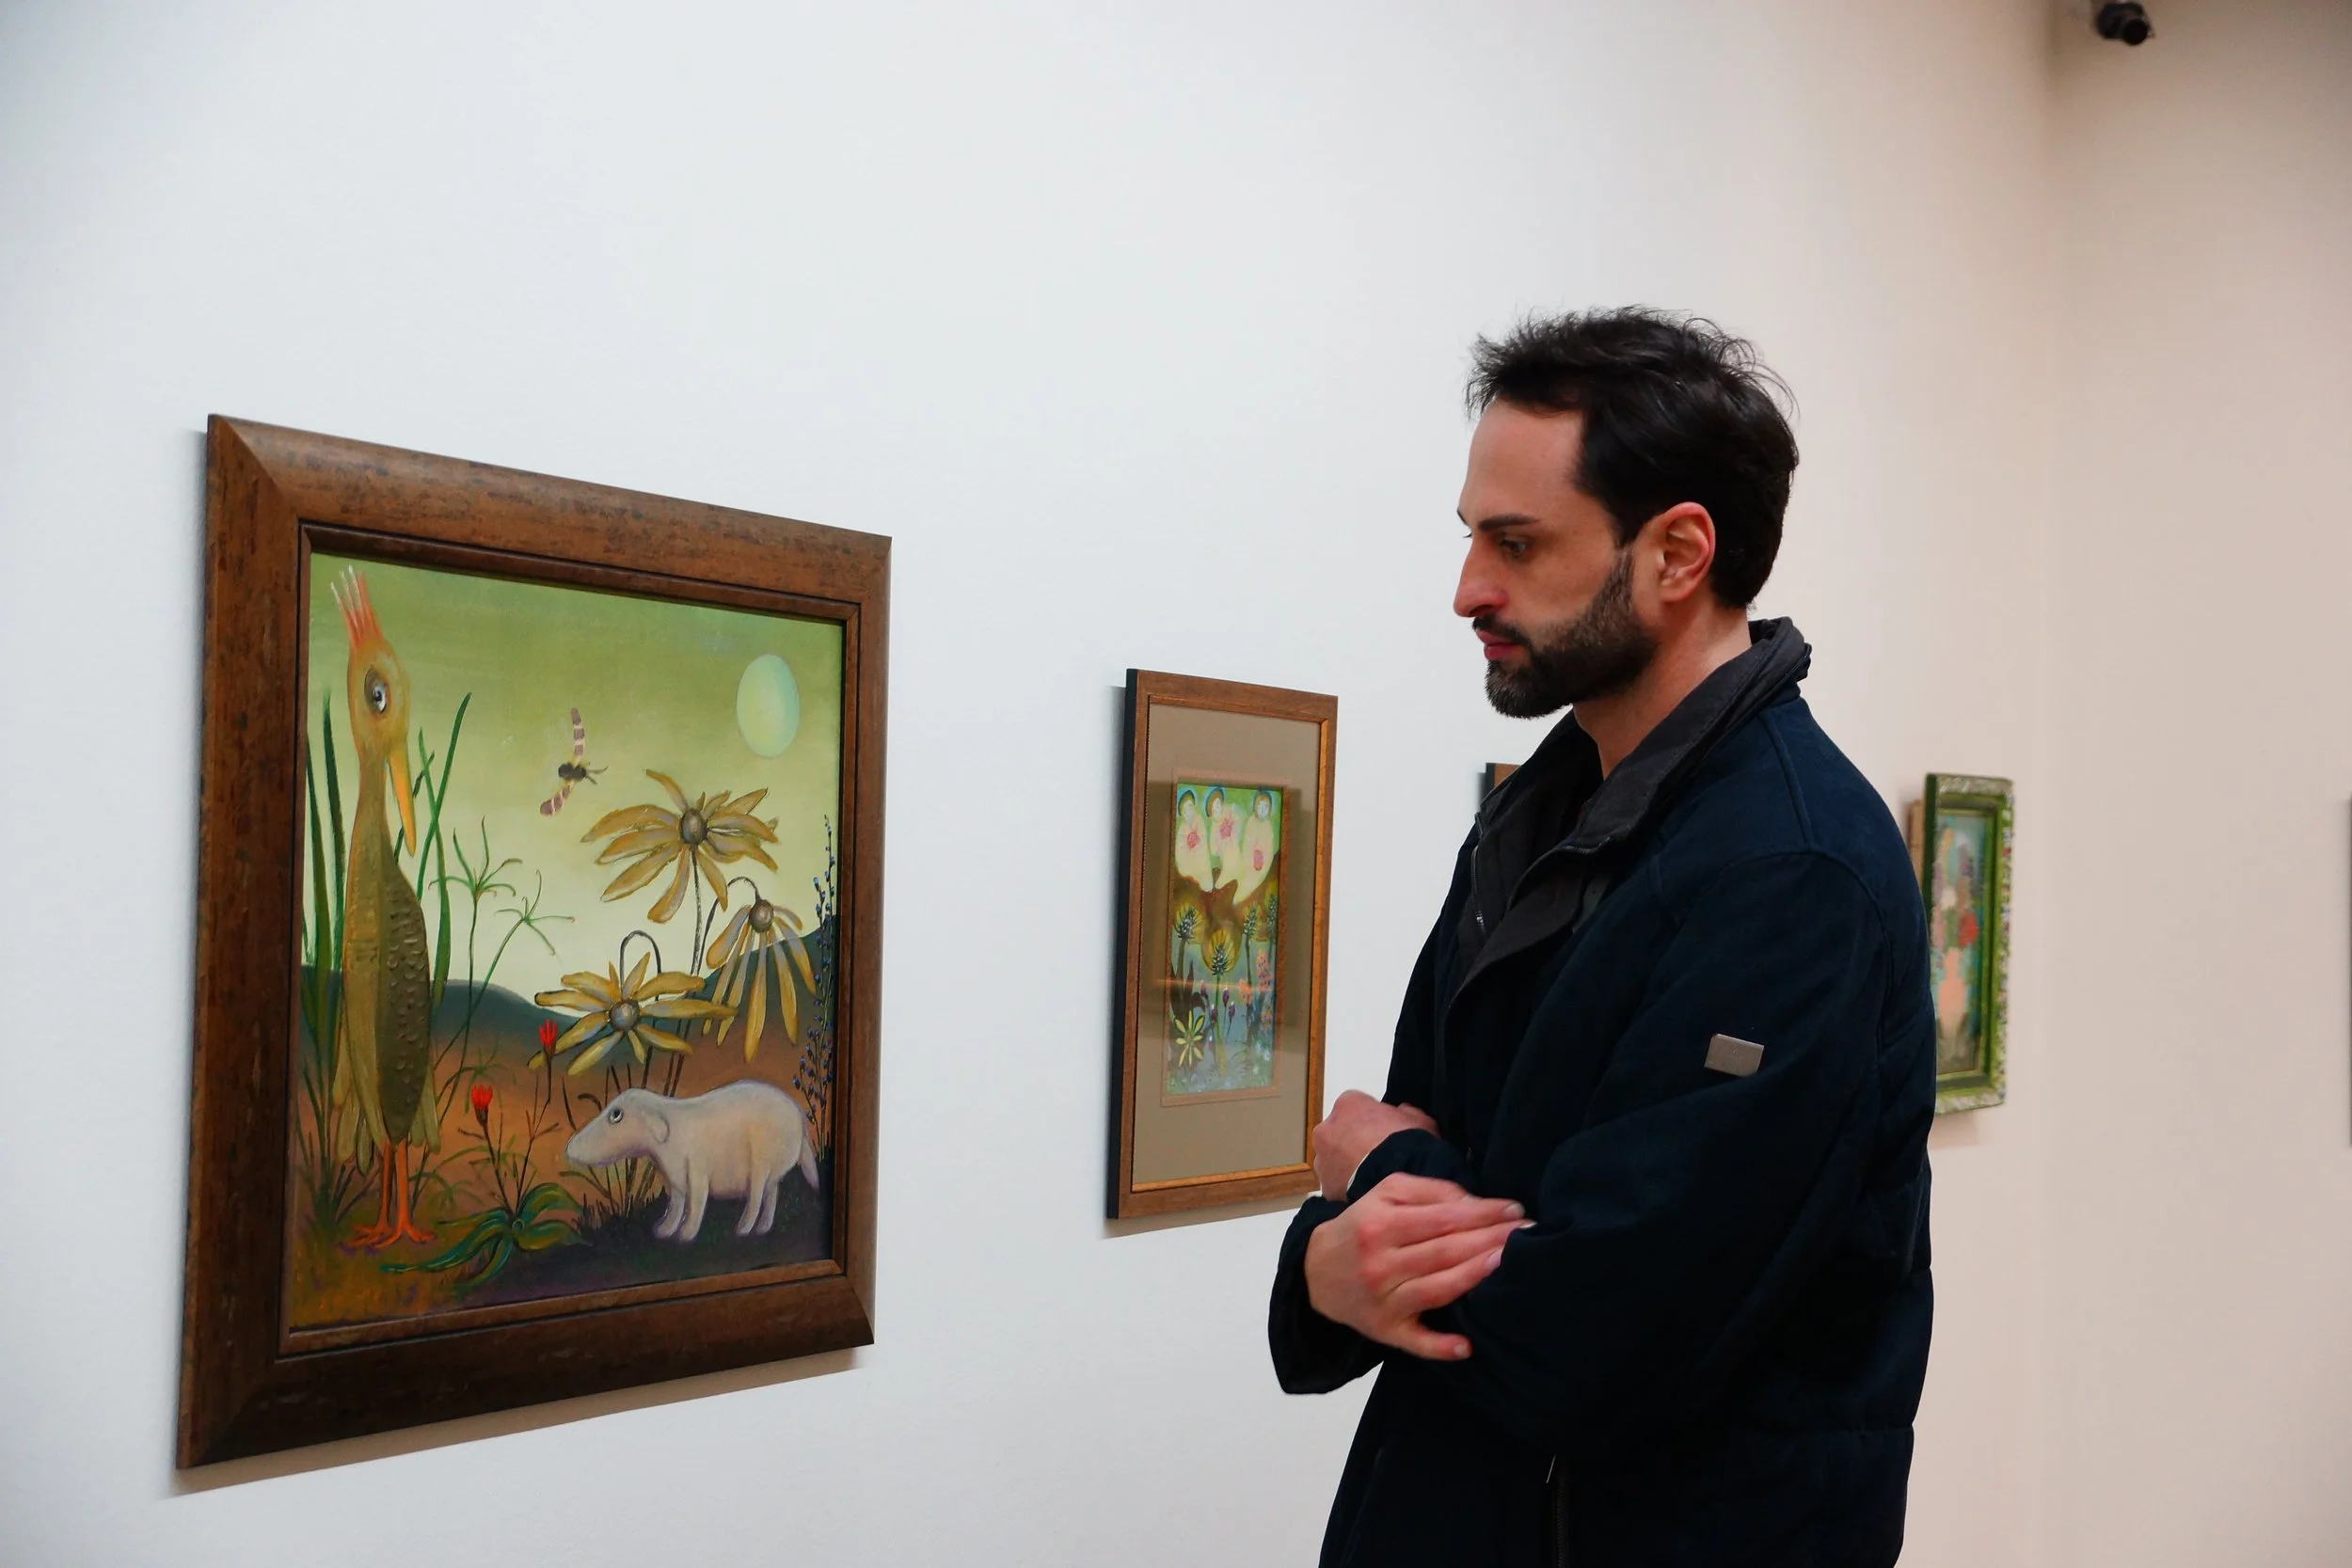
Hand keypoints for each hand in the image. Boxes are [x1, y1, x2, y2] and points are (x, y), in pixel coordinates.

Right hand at [1303, 1173, 1526, 1360]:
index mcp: (1381, 1224)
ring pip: (1437, 1289)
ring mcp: (1383, 1301)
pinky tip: (1466, 1347)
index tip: (1515, 1208)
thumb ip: (1429, 1191)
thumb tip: (1474, 1203)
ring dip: (1476, 1276)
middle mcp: (1380, 1263)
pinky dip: (1439, 1347)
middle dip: (1490, 1240)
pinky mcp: (1385, 1331)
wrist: (1316, 1271)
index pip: (1442, 1218)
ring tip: (1509, 1262)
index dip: (1482, 1213)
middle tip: (1528, 1232)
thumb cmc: (1363, 1226)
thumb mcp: (1386, 1194)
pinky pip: (1415, 1342)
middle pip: (1444, 1251)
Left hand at [1313, 1089, 1437, 1199]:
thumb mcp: (1420, 1119)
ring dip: (1348, 1165)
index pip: (1357, 1105)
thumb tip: (1402, 1111)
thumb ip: (1406, 1112)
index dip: (1373, 1119)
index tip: (1386, 1131)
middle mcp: (1327, 1127)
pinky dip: (1347, 1186)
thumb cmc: (1407, 1143)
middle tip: (1378, 1154)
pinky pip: (1336, 1183)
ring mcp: (1322, 1158)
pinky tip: (1366, 1191)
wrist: (1397, 1180)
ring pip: (1334, 1159)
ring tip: (1373, 1176)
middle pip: (1340, 1132)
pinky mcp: (1324, 1186)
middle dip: (1355, 1141)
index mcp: (1348, 1103)